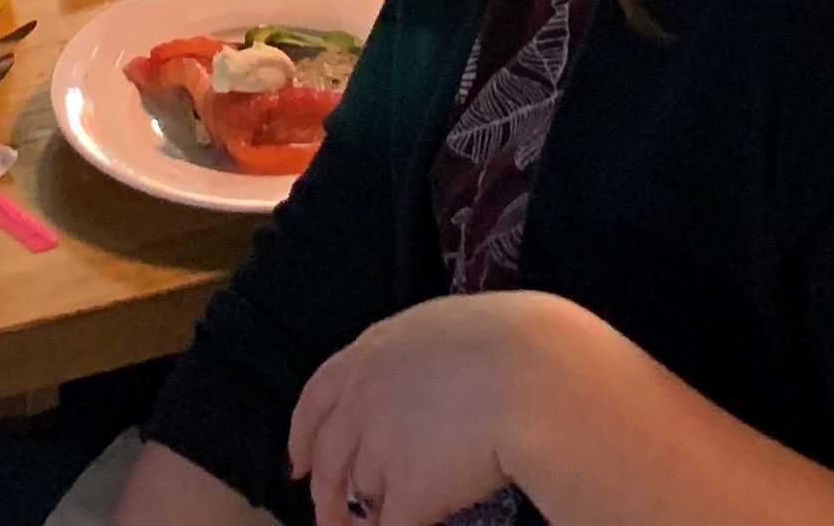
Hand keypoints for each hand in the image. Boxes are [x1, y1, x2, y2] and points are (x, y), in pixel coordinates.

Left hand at [289, 292, 578, 525]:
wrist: (536, 376)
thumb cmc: (514, 341)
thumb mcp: (449, 327)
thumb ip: (419, 357)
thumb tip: (419, 377)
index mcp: (371, 353)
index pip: (317, 398)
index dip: (302, 435)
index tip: (297, 462)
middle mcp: (364, 400)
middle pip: (329, 458)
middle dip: (326, 493)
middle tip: (328, 518)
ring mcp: (382, 448)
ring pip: (357, 497)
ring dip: (360, 519)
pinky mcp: (408, 491)